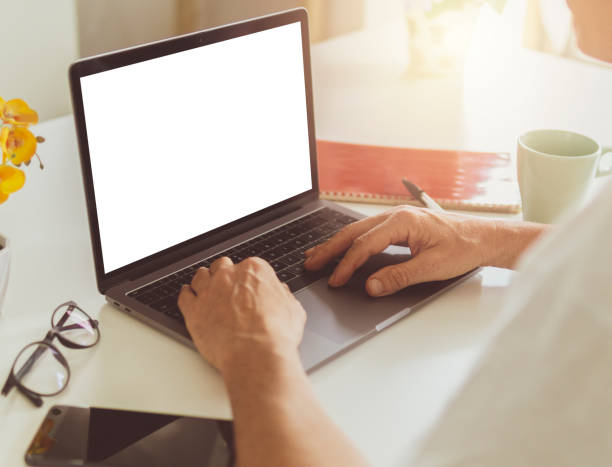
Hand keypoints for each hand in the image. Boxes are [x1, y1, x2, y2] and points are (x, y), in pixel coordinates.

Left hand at [178, 257, 306, 374]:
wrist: (256, 354)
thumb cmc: (275, 334)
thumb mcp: (293, 309)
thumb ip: (282, 296)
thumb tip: (281, 293)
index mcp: (254, 271)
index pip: (248, 266)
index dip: (248, 279)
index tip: (248, 288)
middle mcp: (229, 276)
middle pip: (221, 266)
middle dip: (225, 276)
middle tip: (229, 289)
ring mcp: (209, 291)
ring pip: (201, 277)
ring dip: (204, 281)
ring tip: (207, 290)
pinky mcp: (193, 310)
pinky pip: (184, 296)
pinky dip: (186, 295)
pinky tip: (188, 296)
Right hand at [304, 206, 496, 296]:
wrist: (484, 238)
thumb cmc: (463, 248)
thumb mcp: (431, 267)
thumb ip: (398, 277)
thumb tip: (371, 286)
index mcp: (402, 221)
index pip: (365, 244)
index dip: (347, 264)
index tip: (335, 280)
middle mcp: (396, 215)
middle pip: (353, 233)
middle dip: (330, 249)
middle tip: (310, 264)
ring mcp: (396, 218)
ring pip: (358, 231)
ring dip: (337, 244)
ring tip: (317, 255)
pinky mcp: (399, 225)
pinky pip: (368, 232)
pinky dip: (351, 242)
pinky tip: (342, 248)